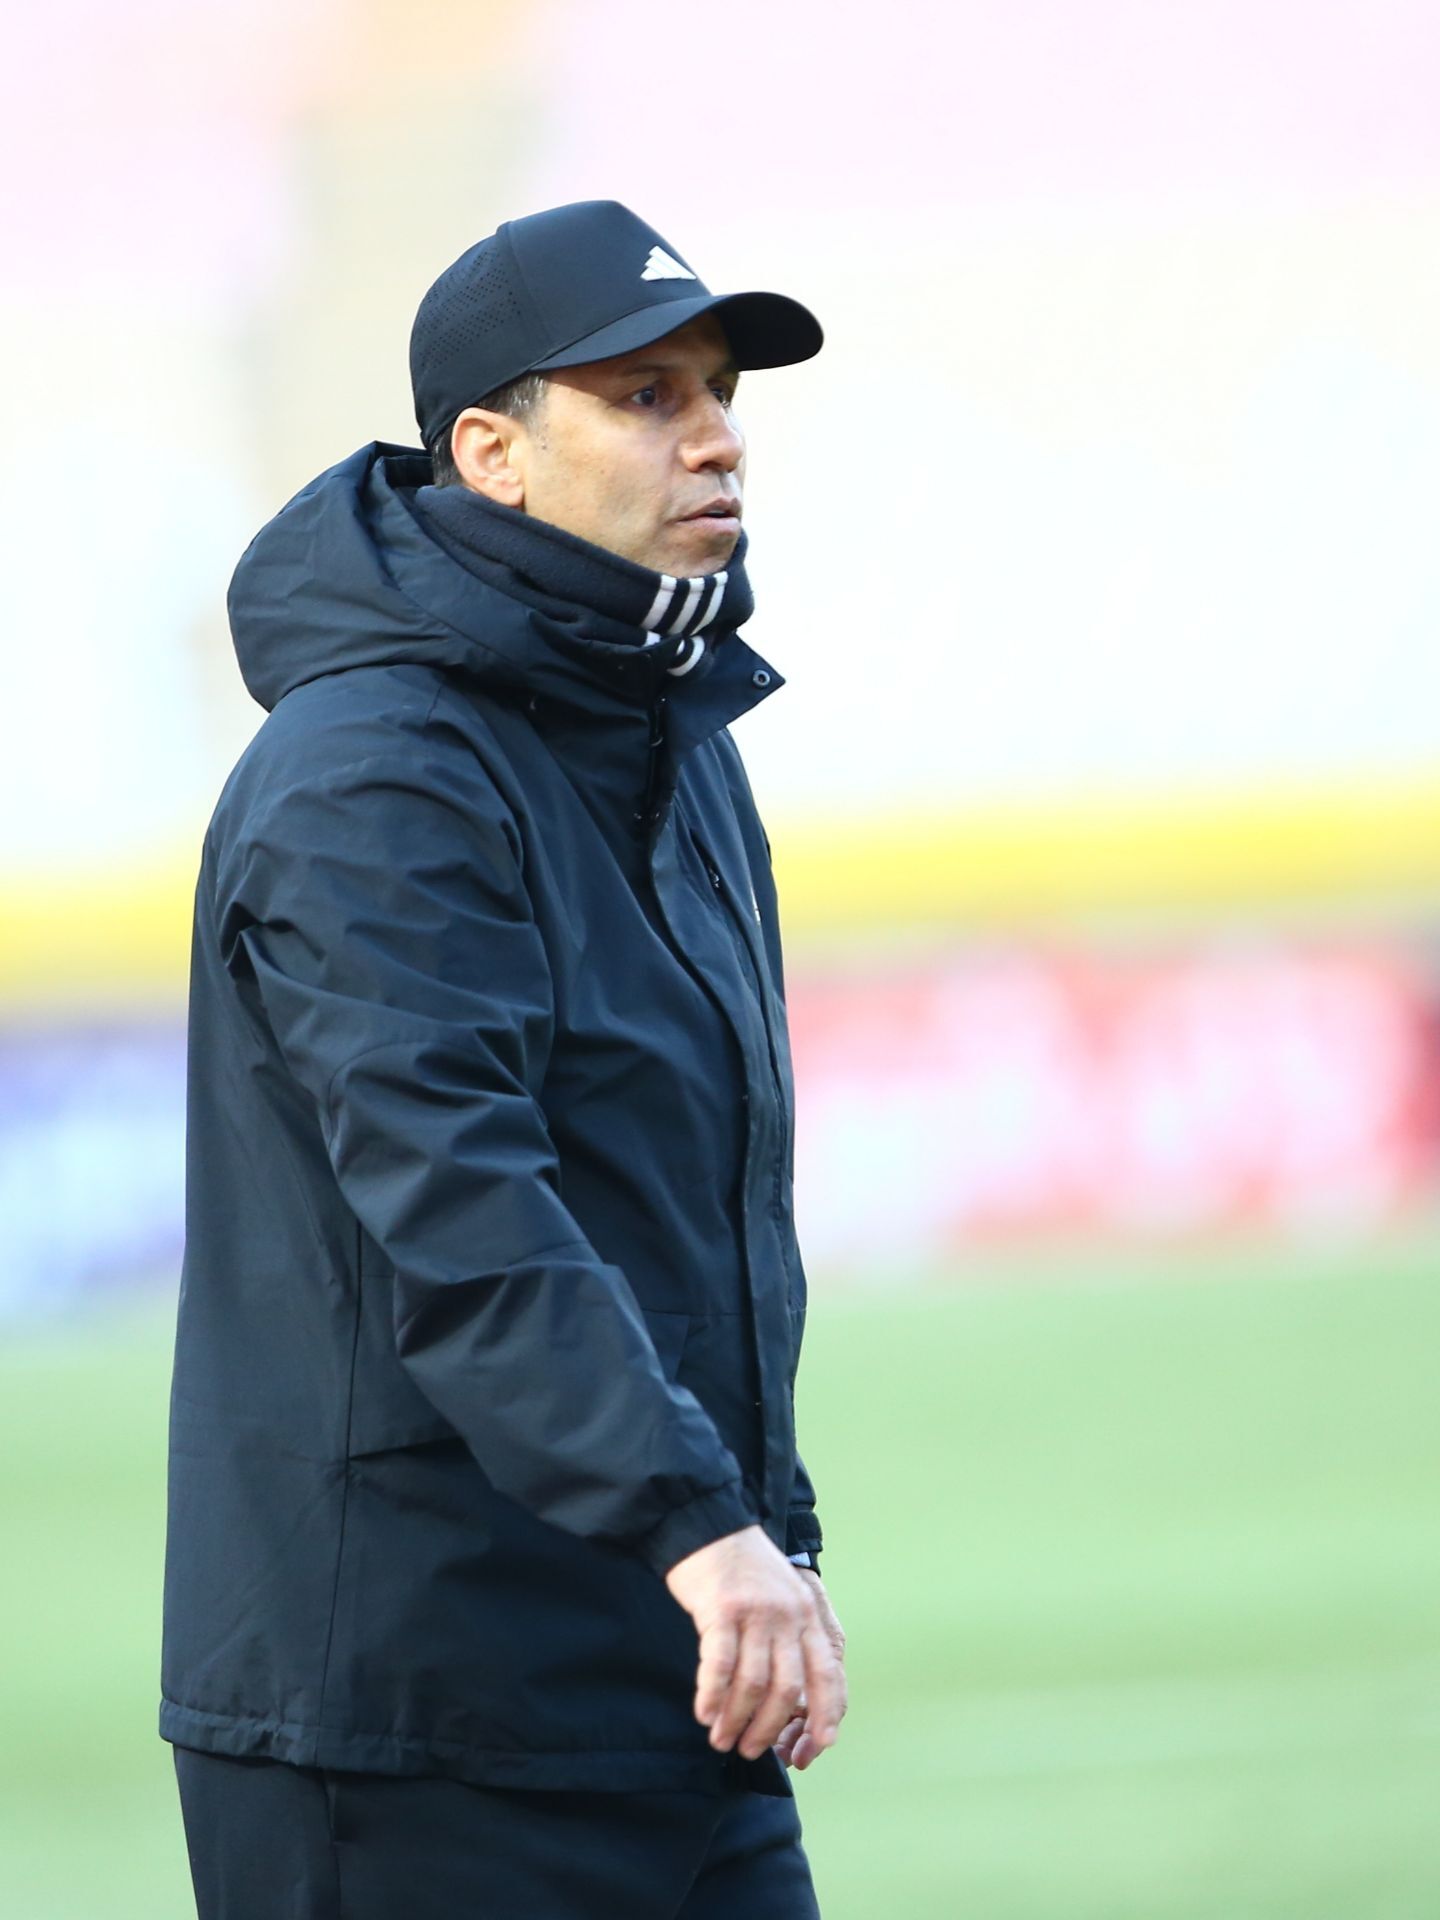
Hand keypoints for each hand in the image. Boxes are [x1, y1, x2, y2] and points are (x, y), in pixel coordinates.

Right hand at [664, 1526, 846, 1763]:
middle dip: (767, 1728)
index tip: (820, 1746)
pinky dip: (712, 1696)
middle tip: (749, 1749)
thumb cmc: (744, 1567)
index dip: (826, 1713)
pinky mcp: (721, 1610)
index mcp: (807, 1614)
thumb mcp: (783, 1595)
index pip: (826, 1674)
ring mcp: (755, 1612)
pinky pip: (719, 1666)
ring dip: (736, 1719)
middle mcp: (787, 1615)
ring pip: (752, 1684)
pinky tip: (704, 1713)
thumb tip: (790, 1697)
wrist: (709, 1522)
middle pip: (786, 1689)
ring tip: (721, 1739)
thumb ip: (791, 1636)